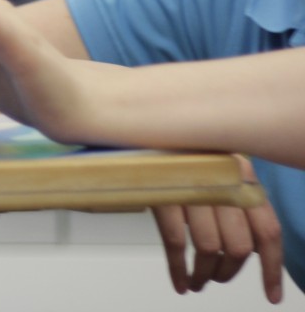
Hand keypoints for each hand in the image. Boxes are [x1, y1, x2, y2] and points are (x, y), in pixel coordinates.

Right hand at [151, 156, 283, 303]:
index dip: (271, 268)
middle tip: (217, 277)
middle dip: (228, 271)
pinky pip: (174, 242)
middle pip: (238, 246)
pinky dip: (178, 269)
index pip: (267, 231)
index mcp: (242, 178)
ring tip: (197, 281)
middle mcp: (222, 183)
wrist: (146, 123)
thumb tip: (248, 245)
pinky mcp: (163, 194)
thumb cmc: (184, 150)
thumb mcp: (219, 169)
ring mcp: (191, 188)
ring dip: (204, 274)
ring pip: (208, 248)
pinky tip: (180, 281)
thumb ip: (236, 202)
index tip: (271, 293)